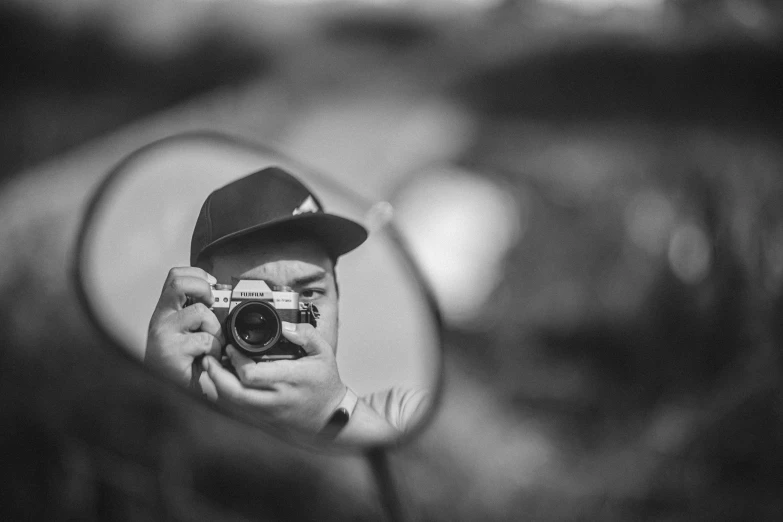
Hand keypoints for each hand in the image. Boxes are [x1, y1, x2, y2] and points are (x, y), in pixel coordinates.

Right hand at [144, 267, 223, 385]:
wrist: (172, 392)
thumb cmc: (182, 363)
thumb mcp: (187, 332)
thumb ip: (196, 314)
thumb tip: (220, 296)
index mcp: (165, 311)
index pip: (175, 276)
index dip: (197, 275)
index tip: (212, 287)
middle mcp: (160, 319)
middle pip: (179, 283)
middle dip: (204, 289)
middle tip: (212, 306)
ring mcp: (164, 334)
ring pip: (200, 312)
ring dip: (215, 329)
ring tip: (210, 346)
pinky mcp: (172, 351)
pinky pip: (206, 340)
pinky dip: (214, 350)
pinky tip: (207, 359)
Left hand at [201, 322, 345, 433]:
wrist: (328, 417)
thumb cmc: (325, 384)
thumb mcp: (324, 353)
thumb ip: (306, 335)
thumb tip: (286, 326)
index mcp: (289, 380)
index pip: (252, 375)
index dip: (235, 361)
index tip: (230, 347)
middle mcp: (275, 397)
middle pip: (234, 392)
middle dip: (215, 374)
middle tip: (208, 358)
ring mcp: (267, 410)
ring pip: (232, 402)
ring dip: (217, 384)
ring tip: (211, 366)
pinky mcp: (262, 417)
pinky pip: (237, 406)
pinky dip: (225, 392)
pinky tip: (223, 379)